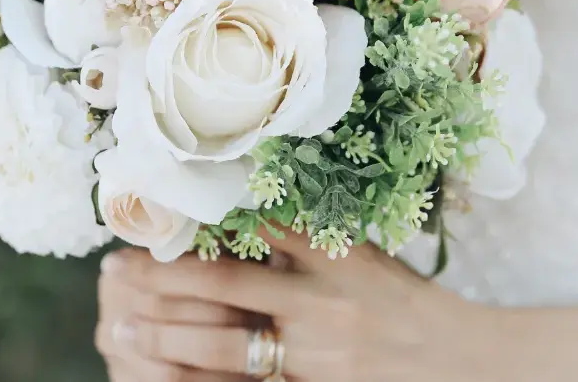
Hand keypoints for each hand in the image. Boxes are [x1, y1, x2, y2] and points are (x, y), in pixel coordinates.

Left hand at [96, 231, 500, 381]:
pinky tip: (166, 378)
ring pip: (225, 344)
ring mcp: (318, 354)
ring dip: (167, 337)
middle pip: (226, 286)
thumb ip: (309, 238)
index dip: (202, 222)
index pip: (256, 228)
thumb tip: (243, 212)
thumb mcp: (362, 257)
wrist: (462, 362)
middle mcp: (322, 302)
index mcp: (334, 257)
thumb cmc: (407, 302)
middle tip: (114, 275)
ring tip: (120, 331)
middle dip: (164, 280)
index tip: (156, 217)